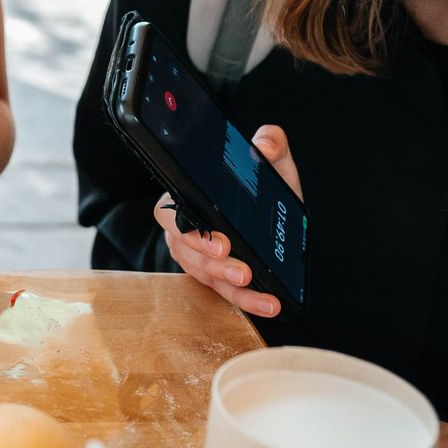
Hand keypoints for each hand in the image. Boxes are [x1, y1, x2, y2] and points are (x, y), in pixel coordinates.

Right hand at [154, 124, 301, 317]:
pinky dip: (246, 301)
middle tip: (240, 269)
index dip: (188, 231)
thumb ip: (270, 145)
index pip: (170, 214)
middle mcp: (187, 231)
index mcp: (189, 199)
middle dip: (213, 264)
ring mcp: (200, 258)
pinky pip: (224, 292)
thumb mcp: (271, 164)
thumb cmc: (264, 187)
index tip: (218, 240)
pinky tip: (268, 303)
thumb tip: (265, 144)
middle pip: (186, 252)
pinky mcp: (217, 278)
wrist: (277, 217)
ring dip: (232, 288)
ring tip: (259, 291)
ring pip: (205, 277)